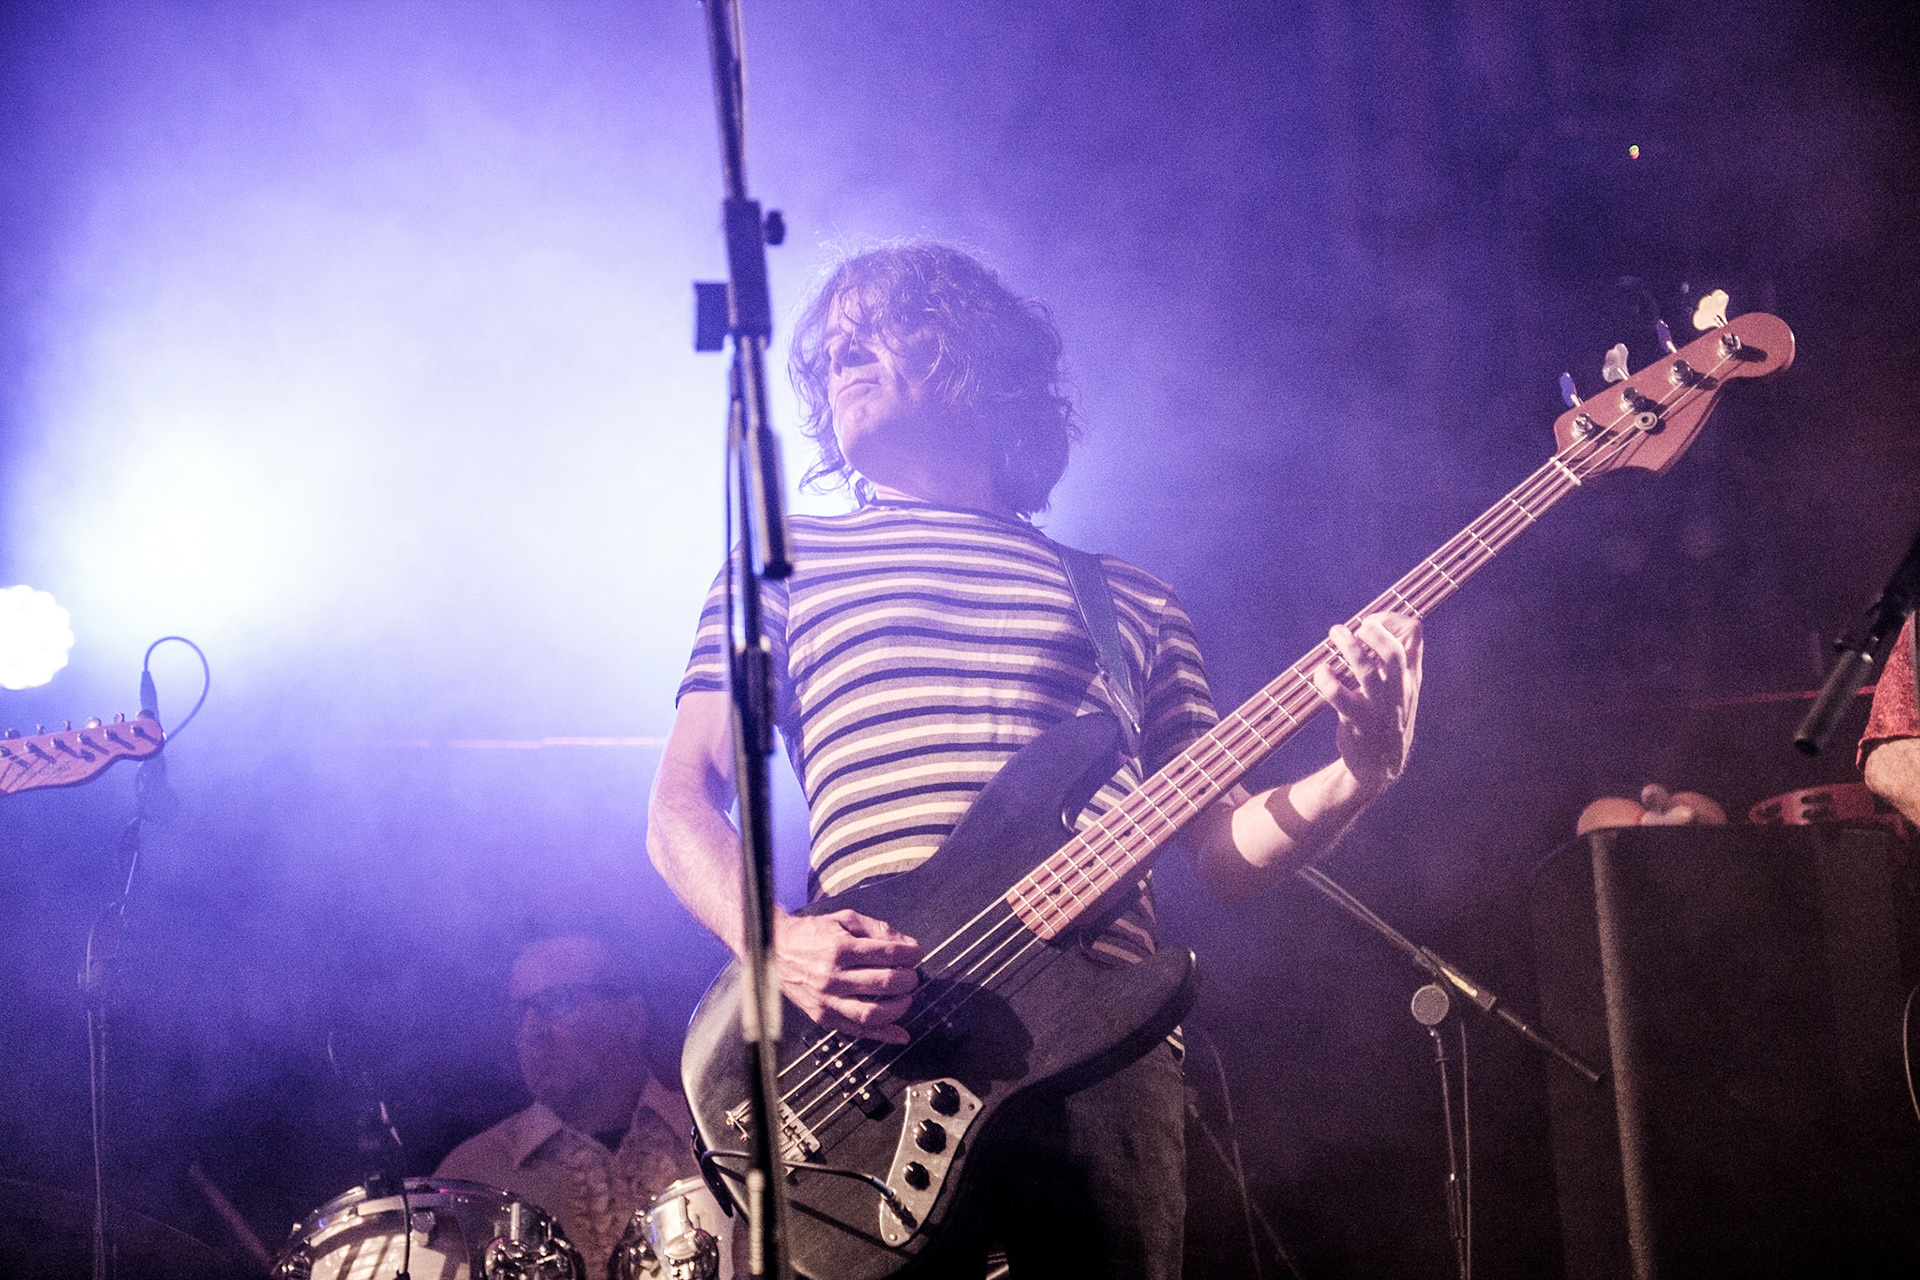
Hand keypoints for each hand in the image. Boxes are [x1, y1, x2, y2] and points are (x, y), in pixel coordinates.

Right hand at [774, 910, 923, 1043]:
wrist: (774, 950)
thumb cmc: (810, 934)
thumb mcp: (844, 920)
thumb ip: (877, 929)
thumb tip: (907, 944)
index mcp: (840, 948)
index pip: (887, 954)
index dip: (910, 954)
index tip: (917, 953)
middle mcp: (833, 976)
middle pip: (885, 982)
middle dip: (908, 979)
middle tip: (913, 975)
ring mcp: (827, 1000)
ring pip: (874, 1012)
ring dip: (899, 1006)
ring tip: (906, 997)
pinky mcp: (823, 1016)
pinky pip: (857, 1030)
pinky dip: (883, 1034)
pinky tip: (900, 1033)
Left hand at [1311, 612, 1422, 796]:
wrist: (1378, 768)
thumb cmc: (1385, 718)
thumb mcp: (1401, 689)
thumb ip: (1396, 660)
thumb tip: (1380, 623)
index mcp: (1410, 678)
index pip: (1414, 636)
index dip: (1392, 619)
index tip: (1370, 620)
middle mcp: (1399, 692)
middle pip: (1393, 654)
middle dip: (1373, 633)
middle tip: (1356, 626)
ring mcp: (1380, 709)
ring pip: (1366, 673)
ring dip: (1348, 649)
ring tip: (1335, 633)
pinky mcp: (1358, 724)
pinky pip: (1341, 698)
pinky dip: (1327, 680)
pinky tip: (1321, 672)